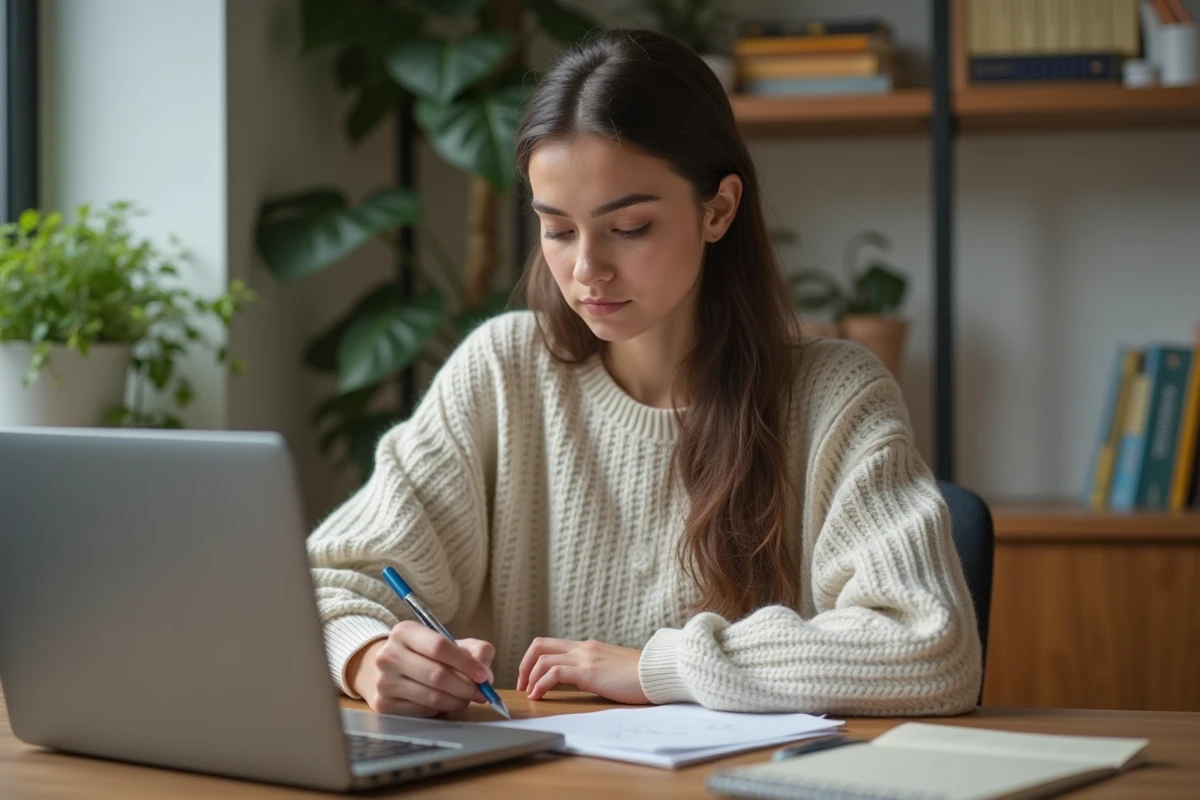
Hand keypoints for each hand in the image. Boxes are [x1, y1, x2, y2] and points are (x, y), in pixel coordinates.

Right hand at [346, 620, 494, 716]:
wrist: (388, 669)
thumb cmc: (425, 654)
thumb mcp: (449, 643)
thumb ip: (475, 650)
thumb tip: (486, 674)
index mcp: (404, 632)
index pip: (439, 647)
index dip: (466, 663)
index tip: (484, 676)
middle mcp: (389, 655)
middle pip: (437, 675)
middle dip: (466, 687)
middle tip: (481, 693)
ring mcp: (384, 681)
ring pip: (431, 697)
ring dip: (457, 701)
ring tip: (467, 698)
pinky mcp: (384, 705)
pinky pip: (423, 711)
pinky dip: (441, 709)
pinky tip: (447, 702)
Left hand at [516, 638, 648, 704]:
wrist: (658, 673)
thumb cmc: (641, 676)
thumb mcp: (612, 669)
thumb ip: (595, 670)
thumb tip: (582, 681)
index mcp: (588, 647)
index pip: (551, 644)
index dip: (533, 659)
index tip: (529, 678)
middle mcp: (583, 648)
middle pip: (540, 645)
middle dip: (524, 664)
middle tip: (521, 684)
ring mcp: (585, 657)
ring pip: (543, 658)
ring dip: (529, 677)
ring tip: (528, 693)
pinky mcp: (589, 672)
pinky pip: (554, 673)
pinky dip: (540, 684)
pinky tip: (538, 696)